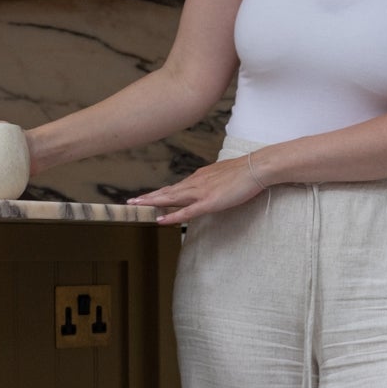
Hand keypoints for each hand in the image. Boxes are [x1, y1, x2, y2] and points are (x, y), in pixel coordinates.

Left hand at [130, 157, 264, 225]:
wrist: (256, 167)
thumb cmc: (245, 173)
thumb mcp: (224, 176)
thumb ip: (213, 183)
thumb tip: (209, 189)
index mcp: (200, 177)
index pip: (176, 187)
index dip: (160, 193)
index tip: (147, 197)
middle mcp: (196, 182)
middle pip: (167, 191)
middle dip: (148, 197)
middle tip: (130, 201)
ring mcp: (201, 192)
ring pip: (171, 199)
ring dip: (153, 203)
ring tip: (137, 206)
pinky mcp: (209, 202)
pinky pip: (187, 212)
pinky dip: (172, 216)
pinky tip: (160, 220)